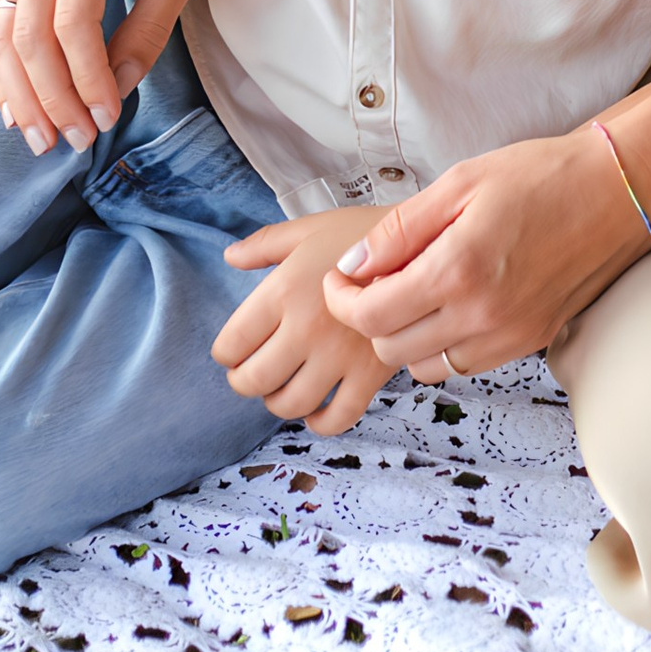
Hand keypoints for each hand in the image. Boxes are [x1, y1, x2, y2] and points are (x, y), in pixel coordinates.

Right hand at [0, 0, 210, 153]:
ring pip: (4, 37)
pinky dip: (3, 73)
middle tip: (76, 142)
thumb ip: (147, 31)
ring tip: (42, 141)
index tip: (108, 119)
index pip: (74, 25)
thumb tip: (118, 89)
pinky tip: (16, 111)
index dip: (87, 80)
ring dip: (21, 95)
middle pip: (31, 37)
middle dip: (52, 98)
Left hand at [213, 206, 394, 427]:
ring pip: (290, 404)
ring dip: (277, 402)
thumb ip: (265, 244)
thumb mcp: (309, 229)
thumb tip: (230, 257)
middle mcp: (307, 328)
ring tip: (281, 387)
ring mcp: (340, 356)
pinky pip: (338, 417)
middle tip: (251, 372)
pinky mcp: (371, 374)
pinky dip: (320, 422)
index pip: (232, 344)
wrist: (424, 243)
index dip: (226, 353)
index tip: (234, 350)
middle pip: (254, 381)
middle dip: (244, 381)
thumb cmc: (361, 232)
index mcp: (284, 290)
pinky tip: (315, 410)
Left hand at [320, 127, 650, 376]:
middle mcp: (482, 314)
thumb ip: (401, 229)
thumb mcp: (461, 182)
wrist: (619, 192)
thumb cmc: (542, 176)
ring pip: (425, 366)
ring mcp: (508, 336)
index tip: (340, 278)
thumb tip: (353, 264)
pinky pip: (463, 365)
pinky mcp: (529, 343)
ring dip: (404, 337)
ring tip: (411, 293)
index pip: (371, 315)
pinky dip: (442, 346)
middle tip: (370, 282)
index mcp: (458, 269)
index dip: (341, 300)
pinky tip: (450, 305)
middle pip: (391, 348)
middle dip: (368, 318)